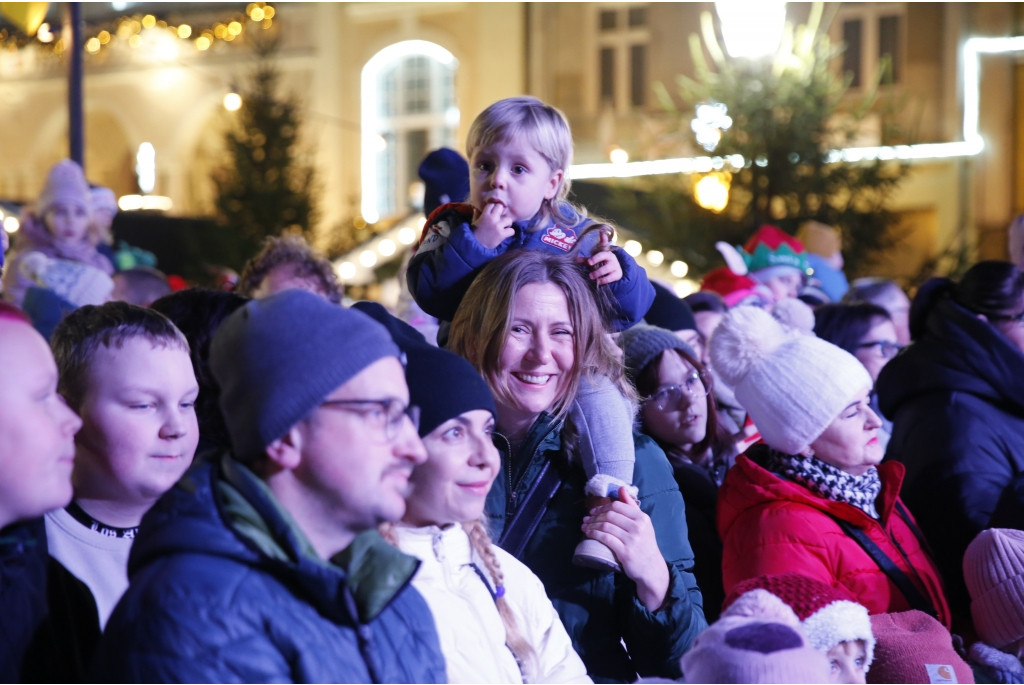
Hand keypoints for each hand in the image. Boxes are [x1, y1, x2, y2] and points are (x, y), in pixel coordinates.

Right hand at [472, 202, 514, 248]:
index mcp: (484, 214)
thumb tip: (476, 208)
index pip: (492, 204)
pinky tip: (506, 234)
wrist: (474, 245)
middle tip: (500, 218)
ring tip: (504, 227)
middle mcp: (492, 218)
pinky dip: (510, 232)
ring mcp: (497, 226)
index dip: (494, 208)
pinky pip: (512, 231)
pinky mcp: (501, 234)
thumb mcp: (474, 222)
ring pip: (509, 219)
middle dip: (501, 212)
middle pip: (501, 207)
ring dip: (507, 223)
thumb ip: (477, 214)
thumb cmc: (474, 233)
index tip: (494, 213)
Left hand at [582, 487, 669, 610]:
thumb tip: (621, 488)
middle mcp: (638, 527)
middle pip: (610, 515)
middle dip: (595, 516)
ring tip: (584, 526)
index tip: (593, 511)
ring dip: (592, 525)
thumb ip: (631, 506)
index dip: (602, 507)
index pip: (617, 506)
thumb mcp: (642, 523)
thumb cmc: (644, 544)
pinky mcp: (625, 552)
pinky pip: (606, 538)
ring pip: (606, 525)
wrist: (651, 568)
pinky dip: (594, 534)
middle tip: (586, 519)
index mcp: (642, 517)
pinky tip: (588, 534)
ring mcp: (632, 539)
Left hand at [586, 232, 622, 284]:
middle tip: (588, 263)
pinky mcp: (617, 274)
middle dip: (596, 259)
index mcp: (605, 251)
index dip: (603, 238)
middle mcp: (611, 257)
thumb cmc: (601, 265)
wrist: (614, 273)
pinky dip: (603, 280)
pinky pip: (610, 277)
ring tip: (591, 276)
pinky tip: (598, 281)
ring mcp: (615, 265)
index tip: (601, 232)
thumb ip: (585, 260)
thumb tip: (575, 259)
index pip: (604, 243)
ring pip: (606, 268)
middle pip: (603, 255)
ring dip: (598, 272)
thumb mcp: (594, 261)